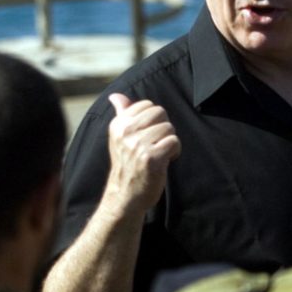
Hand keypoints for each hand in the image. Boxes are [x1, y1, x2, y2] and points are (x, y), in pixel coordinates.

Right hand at [104, 93, 181, 213]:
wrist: (125, 196)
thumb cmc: (127, 165)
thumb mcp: (120, 138)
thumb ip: (122, 114)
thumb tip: (116, 96)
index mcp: (118, 125)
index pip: (147, 105)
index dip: (154, 120)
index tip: (147, 135)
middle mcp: (125, 133)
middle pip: (160, 113)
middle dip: (164, 128)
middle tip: (156, 144)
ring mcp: (138, 145)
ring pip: (169, 128)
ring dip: (169, 141)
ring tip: (159, 153)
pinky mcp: (151, 158)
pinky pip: (174, 142)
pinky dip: (174, 151)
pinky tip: (165, 160)